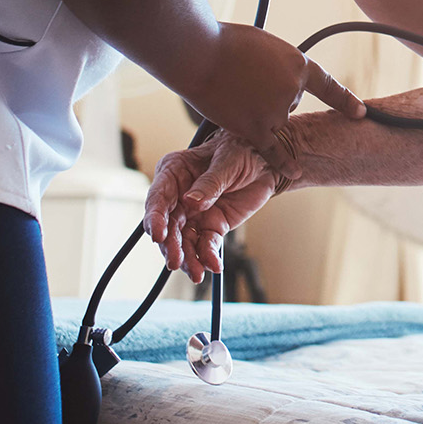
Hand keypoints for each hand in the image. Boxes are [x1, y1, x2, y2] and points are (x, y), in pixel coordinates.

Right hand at [143, 129, 276, 281]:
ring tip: (196, 273)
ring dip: (187, 259)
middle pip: (167, 226)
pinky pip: (205, 246)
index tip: (158, 235)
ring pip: (183, 242)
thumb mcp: (228, 161)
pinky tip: (213, 266)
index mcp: (174, 173)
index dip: (154, 218)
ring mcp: (193, 215)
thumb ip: (210, 182)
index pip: (158, 197)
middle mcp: (178, 197)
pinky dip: (208, 257)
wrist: (267, 162)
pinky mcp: (211, 227)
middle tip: (176, 262)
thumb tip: (191, 202)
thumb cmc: (242, 150)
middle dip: (171, 246)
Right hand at [180, 22, 364, 174]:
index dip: (345, 100)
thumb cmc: (226, 44)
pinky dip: (285, 162)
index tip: (361, 111)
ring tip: (231, 90)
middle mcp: (294, 90)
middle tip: (241, 78)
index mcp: (299, 64)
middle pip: (288, 103)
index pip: (328, 86)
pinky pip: (275, 151)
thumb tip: (273, 82)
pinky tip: (297, 171)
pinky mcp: (256, 129)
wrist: (200, 53)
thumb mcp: (265, 46)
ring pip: (272, 120)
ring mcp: (277, 112)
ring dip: (253, 110)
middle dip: (267, 94)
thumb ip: (277, 67)